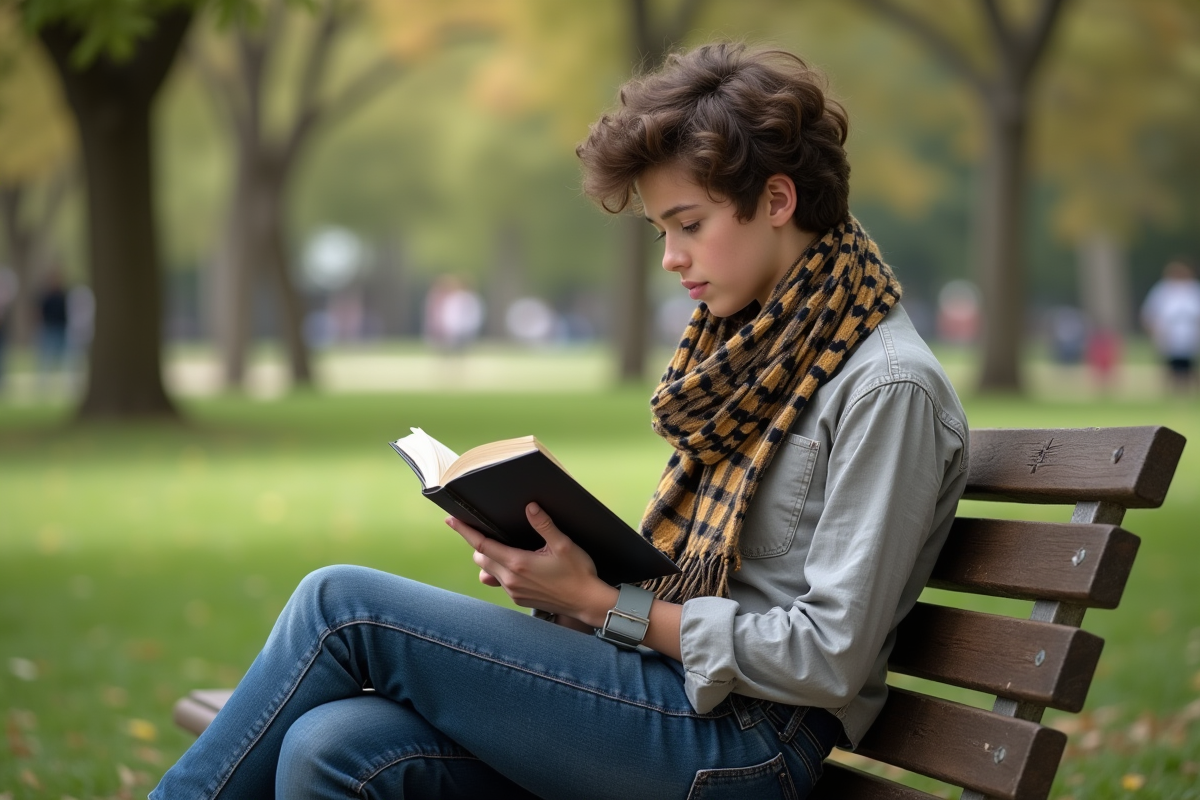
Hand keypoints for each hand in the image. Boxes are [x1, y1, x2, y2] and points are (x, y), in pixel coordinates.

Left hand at [446, 503, 616, 624]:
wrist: (586, 602)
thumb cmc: (578, 572)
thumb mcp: (564, 544)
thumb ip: (544, 525)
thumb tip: (530, 507)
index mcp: (518, 563)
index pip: (482, 545)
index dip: (465, 531)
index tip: (451, 520)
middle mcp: (511, 579)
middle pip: (481, 558)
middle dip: (479, 543)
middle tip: (485, 528)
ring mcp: (513, 591)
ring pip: (488, 571)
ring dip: (489, 558)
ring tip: (502, 546)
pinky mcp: (519, 599)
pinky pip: (500, 582)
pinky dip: (500, 571)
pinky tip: (515, 564)